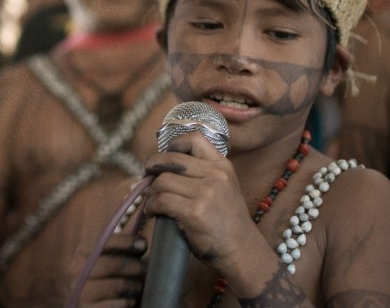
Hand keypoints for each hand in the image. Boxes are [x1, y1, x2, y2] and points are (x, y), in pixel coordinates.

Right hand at [71, 232, 146, 307]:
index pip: (103, 242)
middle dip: (134, 266)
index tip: (142, 245)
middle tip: (145, 269)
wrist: (92, 302)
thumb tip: (141, 242)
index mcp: (83, 252)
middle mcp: (76, 270)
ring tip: (137, 287)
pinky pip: (116, 306)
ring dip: (133, 286)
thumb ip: (125, 248)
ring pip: (116, 287)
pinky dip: (127, 302)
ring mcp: (80, 292)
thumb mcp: (113, 258)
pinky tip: (129, 301)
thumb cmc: (108, 277)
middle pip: (110, 265)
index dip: (124, 242)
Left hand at [143, 132, 258, 272]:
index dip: (174, 144)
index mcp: (222, 166)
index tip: (165, 158)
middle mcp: (215, 175)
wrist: (242, 249)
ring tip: (152, 200)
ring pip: (162, 181)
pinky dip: (152, 206)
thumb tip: (166, 162)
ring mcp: (205, 193)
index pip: (194, 139)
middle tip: (147, 177)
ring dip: (151, 191)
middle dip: (153, 167)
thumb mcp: (224, 186)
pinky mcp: (194, 212)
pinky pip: (162, 200)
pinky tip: (153, 212)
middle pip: (171, 160)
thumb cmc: (227, 220)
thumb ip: (203, 172)